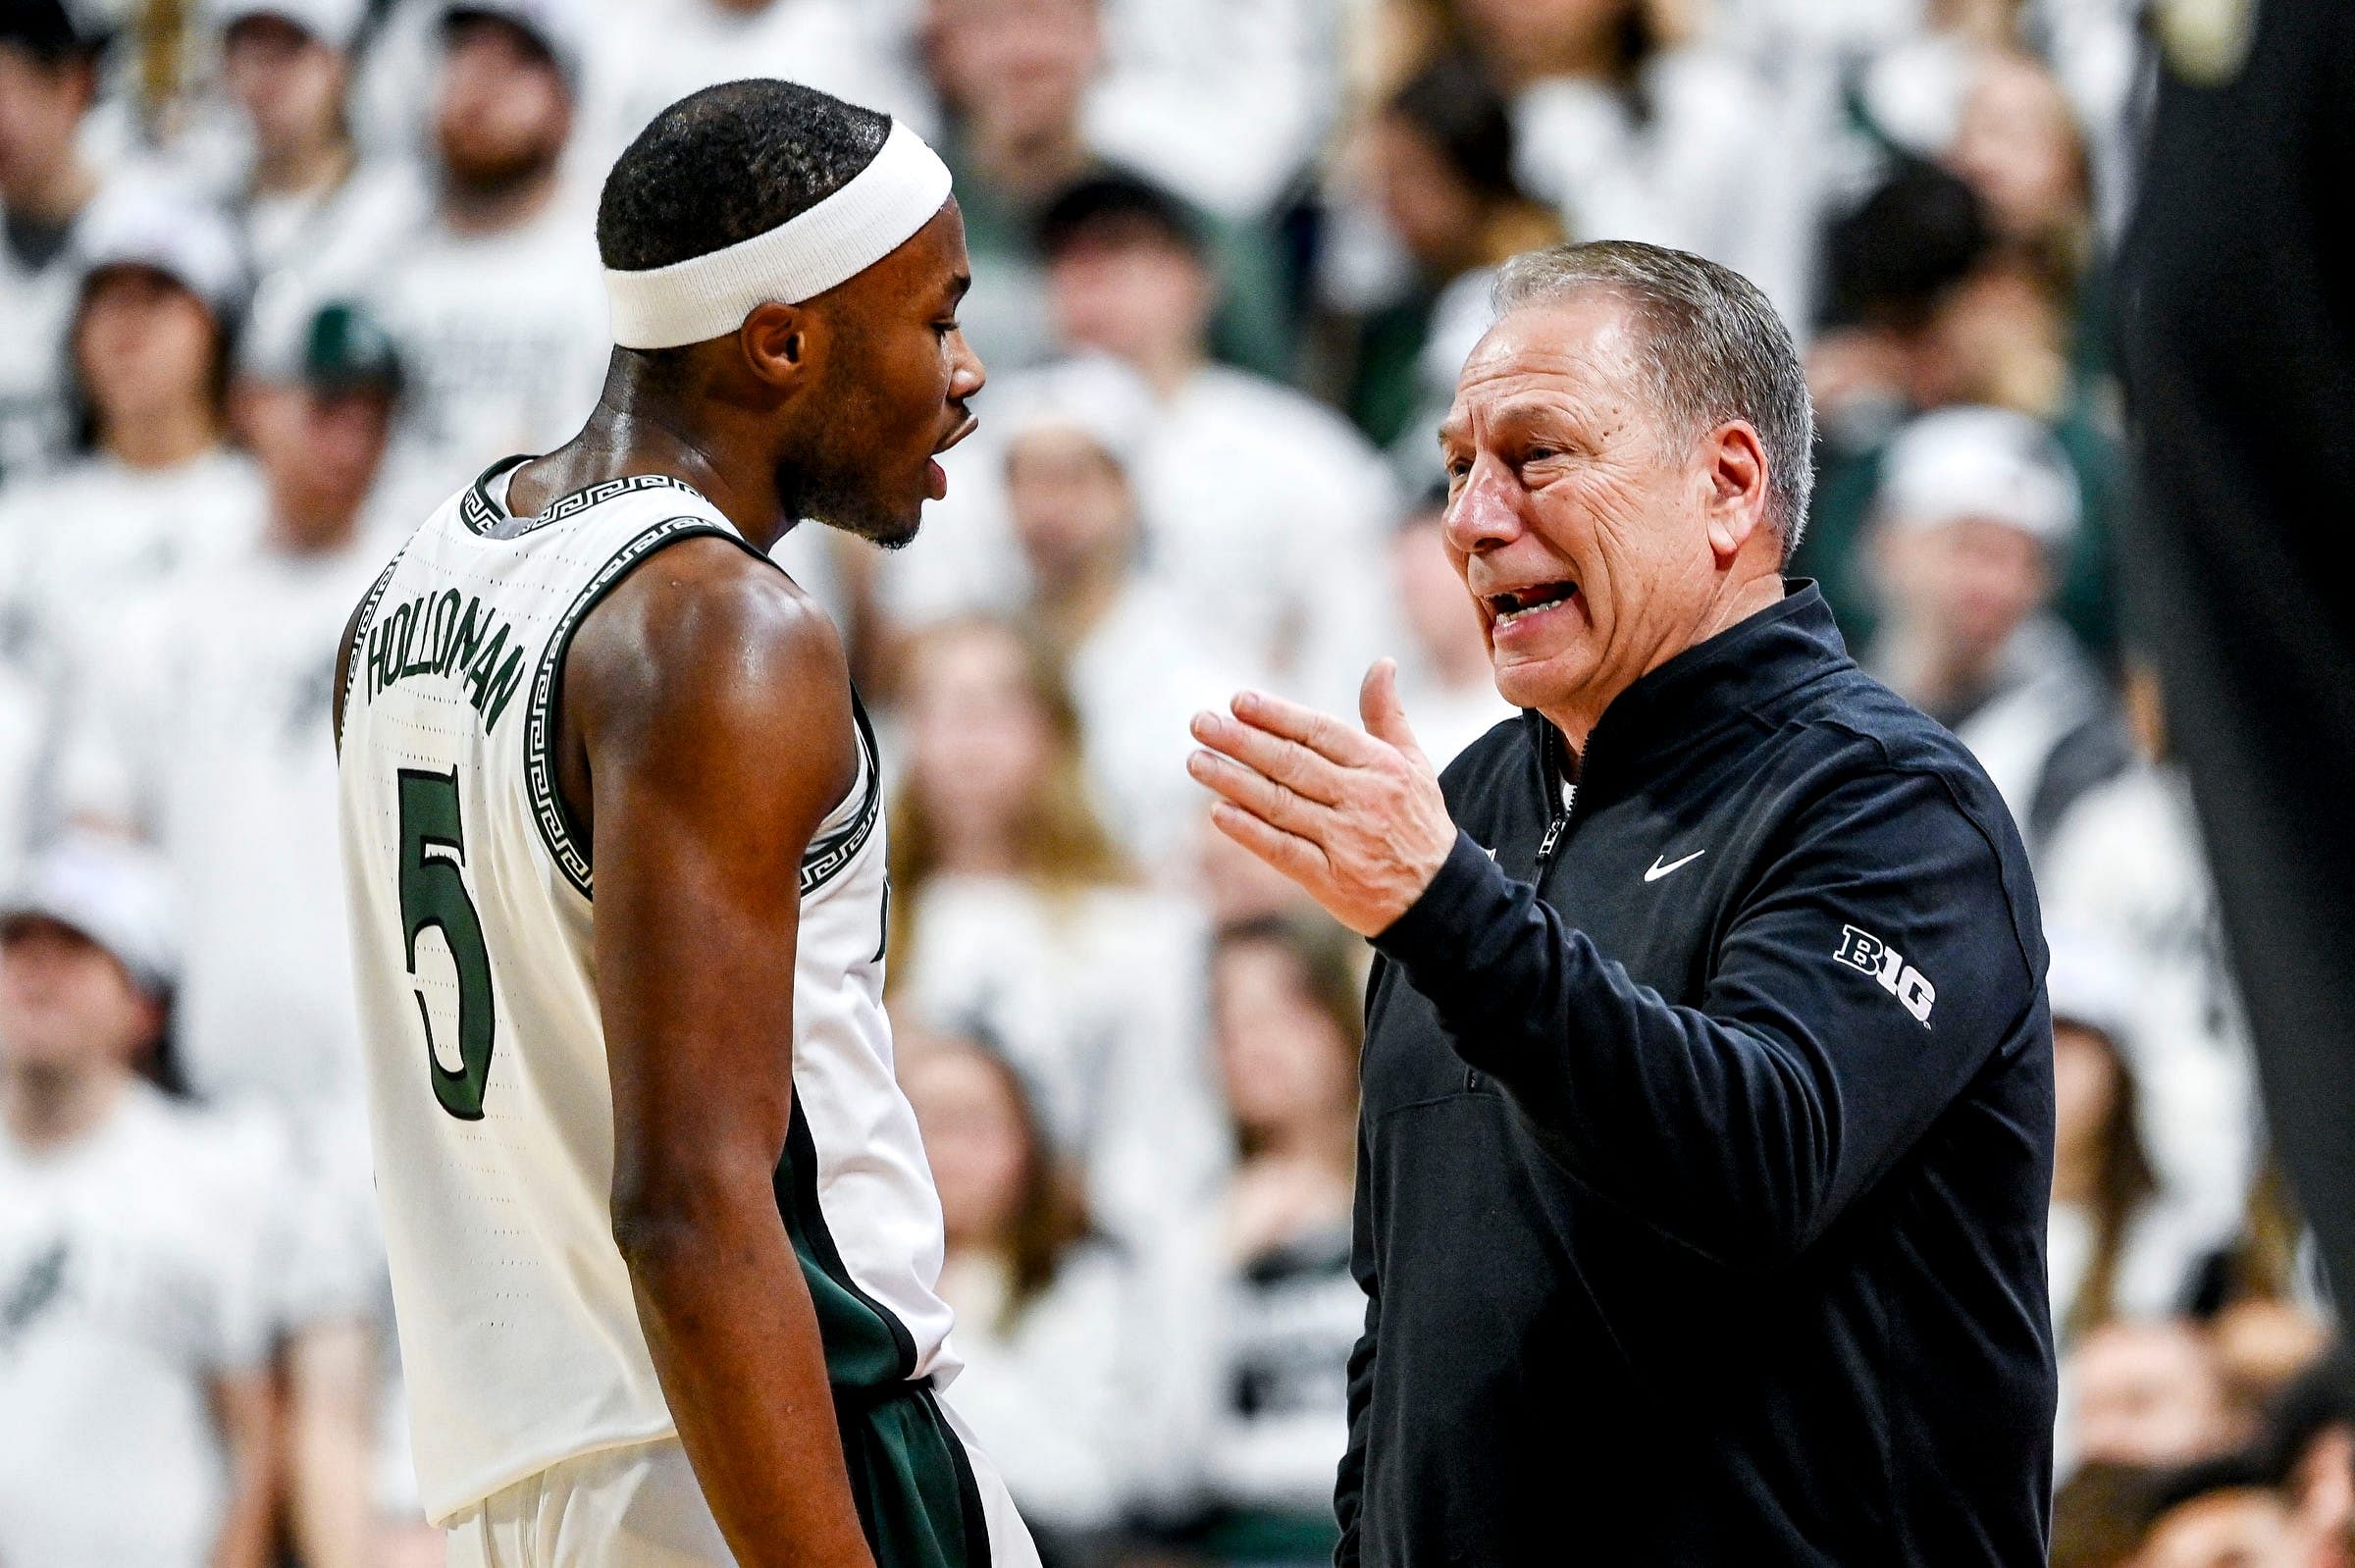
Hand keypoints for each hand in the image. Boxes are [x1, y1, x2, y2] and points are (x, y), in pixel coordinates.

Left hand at [1189, 659, 1456, 936]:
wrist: (1441, 898)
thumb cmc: (1417, 822)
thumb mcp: (1412, 764)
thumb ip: (1387, 716)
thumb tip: (1382, 664)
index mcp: (1381, 766)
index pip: (1320, 733)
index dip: (1277, 715)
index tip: (1238, 701)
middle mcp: (1363, 799)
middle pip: (1293, 764)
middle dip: (1242, 741)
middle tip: (1201, 723)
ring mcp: (1346, 841)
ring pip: (1281, 804)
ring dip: (1234, 781)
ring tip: (1197, 760)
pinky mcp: (1331, 880)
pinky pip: (1283, 851)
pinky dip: (1250, 831)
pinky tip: (1219, 813)